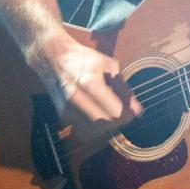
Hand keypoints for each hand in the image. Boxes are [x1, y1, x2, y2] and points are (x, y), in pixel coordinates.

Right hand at [28, 32, 142, 140]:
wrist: (52, 57)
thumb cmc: (83, 59)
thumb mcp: (109, 66)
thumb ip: (124, 89)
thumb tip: (137, 110)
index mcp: (90, 83)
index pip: (115, 113)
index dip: (127, 115)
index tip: (133, 112)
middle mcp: (76, 99)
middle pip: (106, 124)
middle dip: (118, 121)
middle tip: (123, 112)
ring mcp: (67, 109)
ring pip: (96, 131)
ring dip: (107, 125)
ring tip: (110, 111)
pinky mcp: (62, 115)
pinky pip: (84, 130)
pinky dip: (95, 126)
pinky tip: (97, 114)